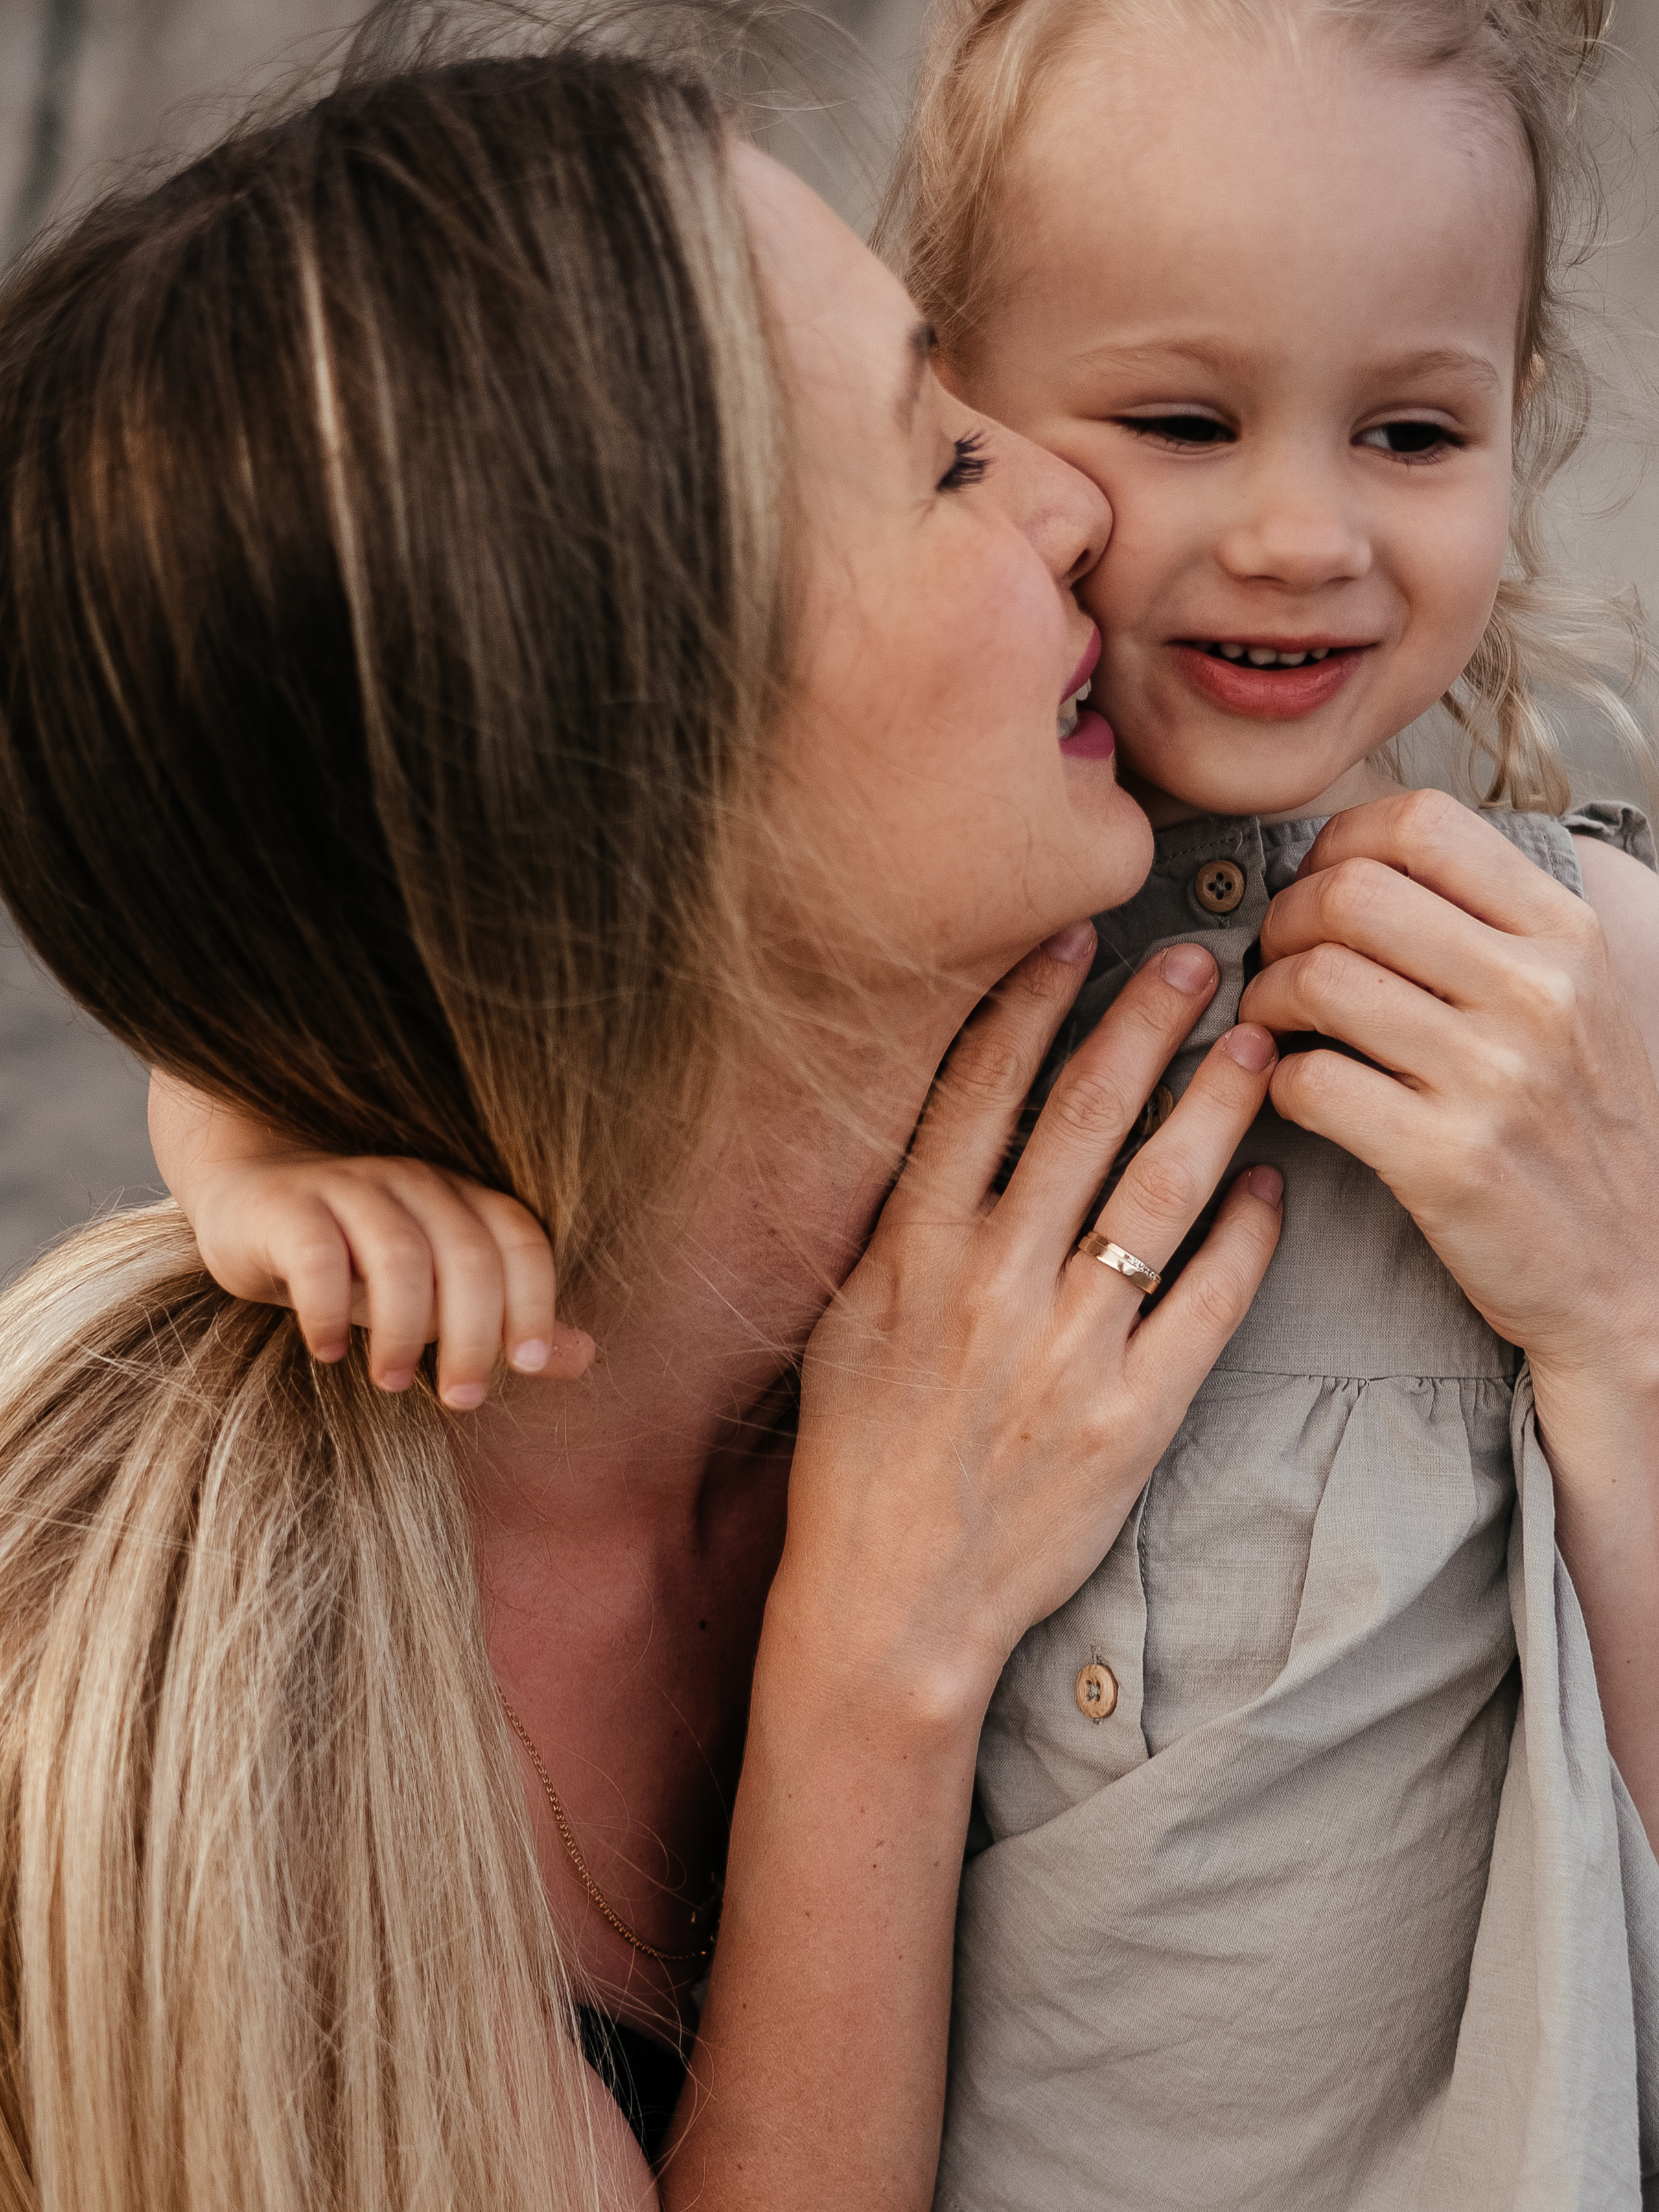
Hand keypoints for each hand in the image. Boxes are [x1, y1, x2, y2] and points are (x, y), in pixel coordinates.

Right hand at [149, 1071, 592, 1406]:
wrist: (251, 1200)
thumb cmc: (356, 1258)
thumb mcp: (436, 1292)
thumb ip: (504, 1321)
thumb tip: (584, 1358)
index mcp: (462, 1199)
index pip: (520, 1241)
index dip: (534, 1302)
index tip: (525, 1366)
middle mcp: (416, 1183)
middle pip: (467, 1257)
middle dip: (473, 1337)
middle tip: (463, 1400)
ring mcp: (352, 1188)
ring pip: (400, 1255)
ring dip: (405, 1329)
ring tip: (393, 1381)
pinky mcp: (289, 1207)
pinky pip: (318, 1256)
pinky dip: (329, 1309)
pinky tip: (329, 1351)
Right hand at [774, 924, 1283, 1708]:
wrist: (889, 1601)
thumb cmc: (856, 1457)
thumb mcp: (843, 1324)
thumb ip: (894, 1226)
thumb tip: (939, 1124)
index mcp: (912, 1253)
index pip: (978, 1095)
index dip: (1031, 1003)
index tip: (1075, 934)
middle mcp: (991, 1286)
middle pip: (1082, 1120)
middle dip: (1145, 1024)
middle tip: (1200, 959)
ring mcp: (1067, 1351)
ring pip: (1158, 1196)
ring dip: (1214, 1107)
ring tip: (1257, 1045)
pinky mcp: (1132, 1418)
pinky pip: (1206, 1306)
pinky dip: (1245, 1238)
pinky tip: (1272, 1183)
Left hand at [1238, 788, 1658, 1380]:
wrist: (1635, 1274)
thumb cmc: (1583, 1130)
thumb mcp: (1579, 1000)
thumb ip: (1492, 927)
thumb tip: (1361, 866)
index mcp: (1567, 936)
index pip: (1422, 824)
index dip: (1337, 844)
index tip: (1316, 886)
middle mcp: (1537, 993)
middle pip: (1351, 893)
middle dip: (1283, 920)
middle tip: (1276, 960)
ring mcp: (1493, 1078)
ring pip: (1316, 980)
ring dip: (1265, 998)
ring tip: (1273, 1023)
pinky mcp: (1445, 1161)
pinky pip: (1309, 1082)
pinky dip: (1273, 1080)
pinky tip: (1290, 1089)